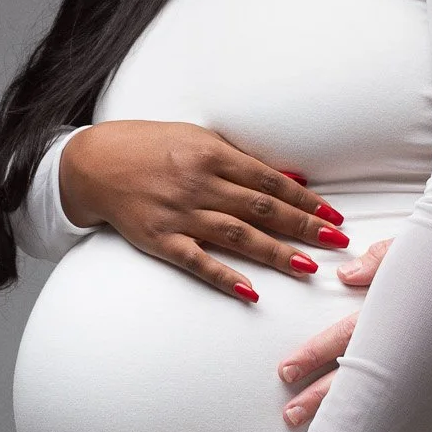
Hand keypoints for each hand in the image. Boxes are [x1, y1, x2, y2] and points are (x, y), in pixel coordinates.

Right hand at [59, 120, 349, 299]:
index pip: (270, 181)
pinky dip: (224, 277)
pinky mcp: (160, 240)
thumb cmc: (152, 147)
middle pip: (261, 209)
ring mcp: (180, 214)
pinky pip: (197, 262)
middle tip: (337, 241)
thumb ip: (243, 161)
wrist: (95, 163)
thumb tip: (291, 177)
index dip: (305, 200)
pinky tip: (251, 292)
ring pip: (237, 236)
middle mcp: (199, 184)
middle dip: (303, 226)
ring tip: (308, 266)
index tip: (333, 215)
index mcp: (212, 155)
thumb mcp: (200, 140)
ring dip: (275, 252)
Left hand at [275, 236, 431, 431]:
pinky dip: (403, 421)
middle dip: (322, 397)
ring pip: (389, 396)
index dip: (314, 355)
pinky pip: (428, 406)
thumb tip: (347, 274)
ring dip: (355, 414)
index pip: (347, 334)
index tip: (285, 372)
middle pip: (360, 373)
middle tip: (291, 414)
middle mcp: (421, 341)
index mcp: (405, 306)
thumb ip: (388, 260)